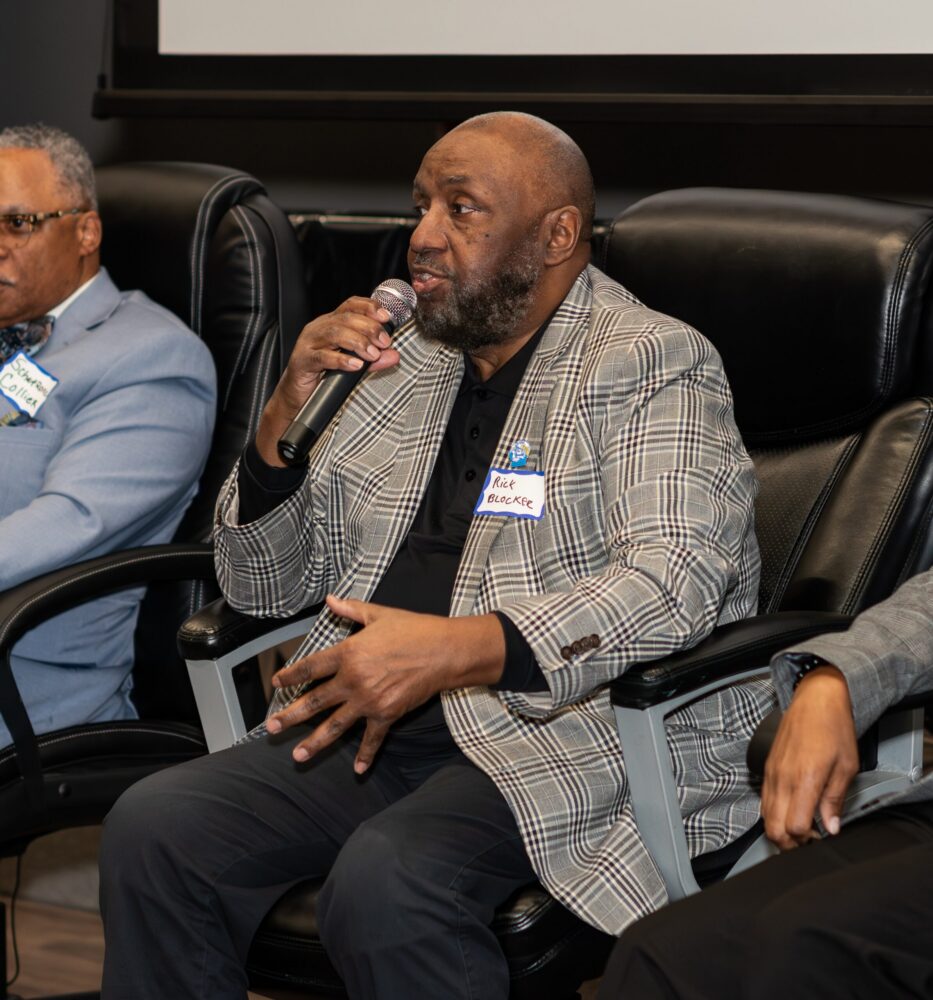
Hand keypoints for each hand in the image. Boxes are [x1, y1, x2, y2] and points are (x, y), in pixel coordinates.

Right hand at [256, 297, 401, 465]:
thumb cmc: (323, 376)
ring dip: (358, 342)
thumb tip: (394, 355)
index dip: (369, 307)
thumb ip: (373, 359)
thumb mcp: (353, 364)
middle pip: (346, 318)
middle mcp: (319, 328)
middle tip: (384, 342)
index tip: (387, 317)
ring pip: (334, 333)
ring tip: (372, 354)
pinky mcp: (302, 361)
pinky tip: (355, 365)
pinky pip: (322, 357)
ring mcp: (309, 343)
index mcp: (331, 323)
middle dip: (369, 328)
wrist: (297, 396)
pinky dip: (341, 360)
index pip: (351, 305)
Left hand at [265, 596, 505, 772]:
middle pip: (315, 701)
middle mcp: (353, 680)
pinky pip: (372, 738)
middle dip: (290, 716)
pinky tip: (358, 769)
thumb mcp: (379, 614)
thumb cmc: (413, 629)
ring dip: (315, 742)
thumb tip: (331, 600)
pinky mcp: (387, 714)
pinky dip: (366, 754)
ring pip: (335, 725)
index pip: (310, 667)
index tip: (277, 682)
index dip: (291, 675)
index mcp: (348, 653)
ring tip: (297, 755)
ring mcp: (369, 700)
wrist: (444, 651)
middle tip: (271, 728)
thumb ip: (351, 609)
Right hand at [761, 665, 858, 849]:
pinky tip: (791, 809)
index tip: (819, 837)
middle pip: (773, 828)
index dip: (807, 840)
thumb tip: (831, 827)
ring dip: (780, 829)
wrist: (815, 699)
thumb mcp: (847, 766)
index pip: (794, 827)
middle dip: (789, 844)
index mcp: (805, 779)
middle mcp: (783, 778)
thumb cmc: (833, 727)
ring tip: (801, 827)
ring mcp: (772, 773)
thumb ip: (835, 799)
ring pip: (765, 816)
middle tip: (807, 841)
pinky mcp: (768, 767)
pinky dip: (774, 812)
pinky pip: (764, 799)